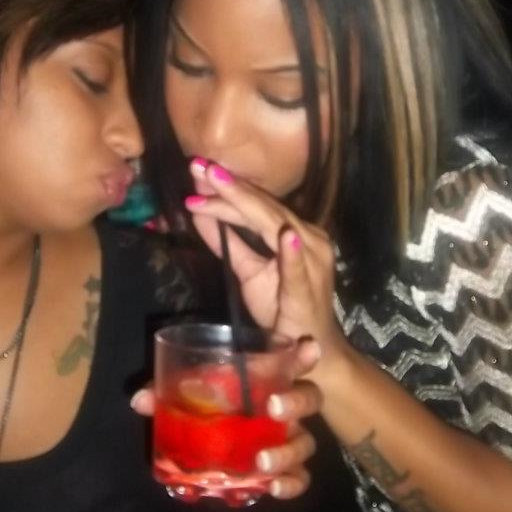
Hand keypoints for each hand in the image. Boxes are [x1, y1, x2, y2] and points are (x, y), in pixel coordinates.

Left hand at [130, 338, 323, 498]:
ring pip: (306, 442)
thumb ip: (167, 391)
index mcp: (266, 377)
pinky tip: (273, 488)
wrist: (211, 445)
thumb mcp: (189, 392)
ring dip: (287, 451)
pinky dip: (291, 484)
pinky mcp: (285, 469)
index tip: (308, 348)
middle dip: (296, 402)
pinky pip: (300, 477)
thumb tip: (139, 399)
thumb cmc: (207, 404)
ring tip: (261, 461)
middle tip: (273, 408)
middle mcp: (285, 406)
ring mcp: (288, 438)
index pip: (293, 360)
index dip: (305, 354)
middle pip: (309, 398)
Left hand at [184, 159, 346, 360]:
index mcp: (295, 232)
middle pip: (263, 207)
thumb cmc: (281, 306)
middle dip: (229, 186)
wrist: (312, 345)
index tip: (198, 168)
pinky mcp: (308, 289)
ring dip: (244, 203)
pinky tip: (286, 236)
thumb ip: (227, 242)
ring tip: (218, 182)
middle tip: (199, 165)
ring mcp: (313, 261)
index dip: (227, 187)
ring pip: (274, 224)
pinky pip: (299, 268)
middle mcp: (309, 238)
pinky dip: (293, 252)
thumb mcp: (248, 270)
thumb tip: (198, 212)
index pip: (257, 205)